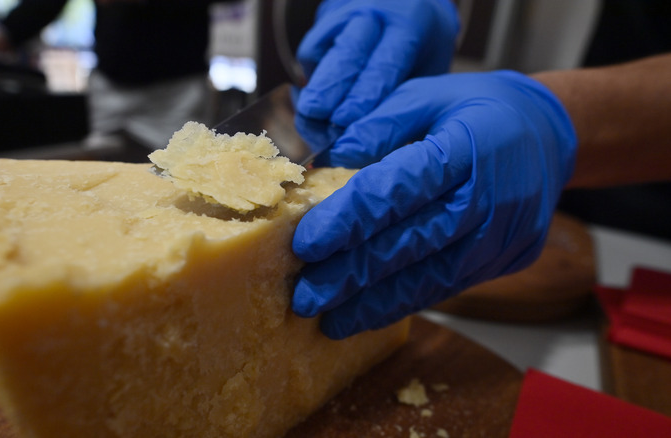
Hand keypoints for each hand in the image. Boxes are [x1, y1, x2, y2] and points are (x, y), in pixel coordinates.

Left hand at [292, 71, 576, 338]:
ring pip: (428, 277)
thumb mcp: (426, 95)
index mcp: (464, 148)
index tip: (305, 245)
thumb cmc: (478, 109)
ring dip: (374, 303)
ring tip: (330, 320)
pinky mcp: (504, 259)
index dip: (348, 221)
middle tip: (304, 297)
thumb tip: (324, 162)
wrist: (550, 134)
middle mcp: (487, 198)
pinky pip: (447, 286)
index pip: (397, 190)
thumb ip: (377, 126)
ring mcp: (500, 235)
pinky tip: (369, 313)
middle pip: (409, 243)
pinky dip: (405, 302)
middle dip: (351, 275)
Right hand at [295, 0, 458, 125]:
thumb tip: (376, 145)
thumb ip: (403, 99)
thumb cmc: (419, 50)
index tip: (345, 122)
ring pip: (321, 54)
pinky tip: (315, 108)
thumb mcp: (426, 69)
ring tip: (313, 124)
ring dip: (315, 93)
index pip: (384, 63)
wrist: (403, 9)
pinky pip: (310, 53)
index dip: (363, 95)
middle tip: (321, 124)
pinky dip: (310, 83)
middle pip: (346, 56)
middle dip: (330, 92)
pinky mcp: (323, 25)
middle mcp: (373, 16)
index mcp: (408, 25)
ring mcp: (345, 17)